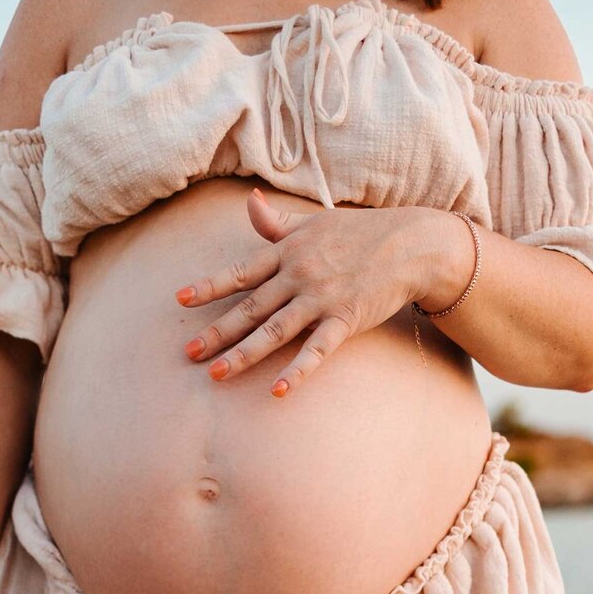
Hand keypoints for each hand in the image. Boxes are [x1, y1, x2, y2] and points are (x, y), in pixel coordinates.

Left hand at [174, 189, 471, 396]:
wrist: (412, 244)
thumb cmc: (360, 234)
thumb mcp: (315, 222)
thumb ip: (277, 224)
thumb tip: (249, 203)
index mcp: (289, 252)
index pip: (240, 272)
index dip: (210, 286)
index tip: (180, 299)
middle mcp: (299, 275)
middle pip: (250, 308)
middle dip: (217, 331)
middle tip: (187, 353)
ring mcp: (321, 299)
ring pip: (275, 331)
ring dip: (244, 354)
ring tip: (216, 374)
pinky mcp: (345, 320)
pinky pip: (317, 350)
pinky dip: (298, 370)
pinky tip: (278, 390)